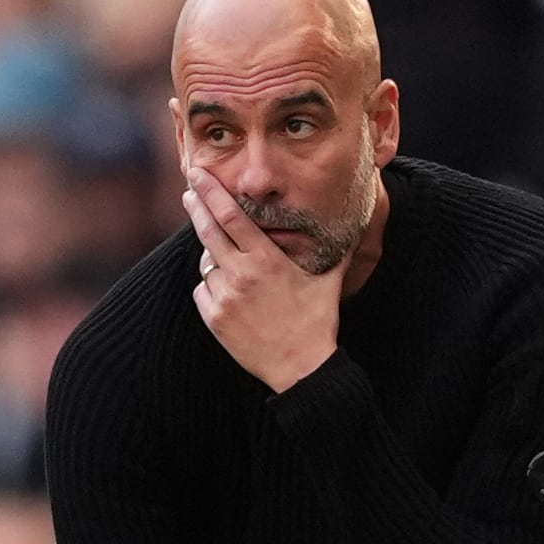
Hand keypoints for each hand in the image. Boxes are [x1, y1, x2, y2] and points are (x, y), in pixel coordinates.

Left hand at [184, 167, 342, 391]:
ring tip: (235, 270)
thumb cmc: (316, 323)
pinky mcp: (214, 320)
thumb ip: (336, 252)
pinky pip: (202, 292)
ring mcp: (224, 298)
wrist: (301, 369)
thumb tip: (354, 230)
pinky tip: (230, 295)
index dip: (212, 192)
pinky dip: (211, 288)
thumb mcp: (328, 282)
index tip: (197, 174)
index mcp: (266, 260)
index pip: (231, 216)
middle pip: (208, 231)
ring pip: (205, 265)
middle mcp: (240, 275)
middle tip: (190, 191)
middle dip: (197, 207)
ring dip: (214, 260)